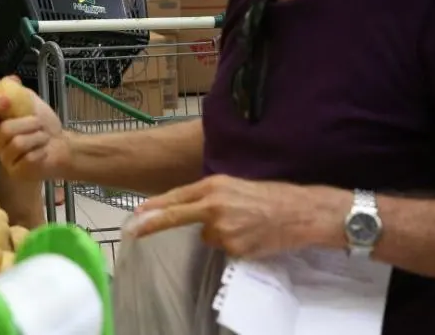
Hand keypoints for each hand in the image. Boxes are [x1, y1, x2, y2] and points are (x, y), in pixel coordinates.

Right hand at [0, 80, 69, 180]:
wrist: (62, 147)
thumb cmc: (44, 127)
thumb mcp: (32, 104)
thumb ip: (19, 92)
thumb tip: (11, 79)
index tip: (8, 101)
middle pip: (5, 130)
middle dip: (29, 123)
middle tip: (40, 124)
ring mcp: (5, 159)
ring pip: (17, 143)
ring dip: (37, 137)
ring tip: (44, 138)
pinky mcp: (16, 172)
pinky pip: (28, 158)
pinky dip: (41, 151)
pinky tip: (44, 152)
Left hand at [131, 175, 344, 258]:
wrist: (300, 212)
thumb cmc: (270, 196)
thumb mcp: (235, 185)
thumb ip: (210, 196)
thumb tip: (191, 209)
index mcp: (214, 185)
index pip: (177, 196)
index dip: (155, 206)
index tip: (137, 213)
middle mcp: (214, 205)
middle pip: (176, 216)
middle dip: (153, 223)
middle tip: (134, 230)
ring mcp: (223, 228)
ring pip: (206, 237)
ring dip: (218, 235)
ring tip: (244, 225)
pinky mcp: (234, 247)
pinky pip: (224, 249)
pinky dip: (233, 245)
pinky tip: (251, 236)